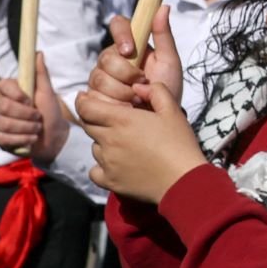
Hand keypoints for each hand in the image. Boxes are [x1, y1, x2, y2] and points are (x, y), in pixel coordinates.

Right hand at [0, 53, 70, 160]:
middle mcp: (1, 105)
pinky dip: (22, 139)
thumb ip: (41, 74)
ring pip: (4, 123)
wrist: (54, 138)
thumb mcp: (47, 92)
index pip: (3, 86)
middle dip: (26, 114)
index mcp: (12, 92)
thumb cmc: (50, 113)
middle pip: (3, 107)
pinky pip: (3, 138)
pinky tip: (31, 139)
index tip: (30, 100)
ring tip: (37, 129)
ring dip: (27, 128)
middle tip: (38, 117)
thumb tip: (38, 53)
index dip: (17, 94)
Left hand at [76, 9, 203, 203]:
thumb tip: (138, 86)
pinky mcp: (109, 181)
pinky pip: (95, 171)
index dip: (83, 101)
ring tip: (124, 145)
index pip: (86, 107)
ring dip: (104, 143)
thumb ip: (155, 91)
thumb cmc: (179, 143)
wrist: (183, 180)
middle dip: (97, 120)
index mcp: (122, 120)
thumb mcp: (173, 110)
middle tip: (114, 122)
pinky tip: (117, 165)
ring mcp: (107, 162)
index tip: (86, 98)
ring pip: (95, 147)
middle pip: (88, 125)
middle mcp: (109, 140)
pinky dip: (102, 167)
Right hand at [81, 12, 183, 113]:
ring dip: (122, 92)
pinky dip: (112, 104)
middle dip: (126, 74)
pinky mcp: (93, 98)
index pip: (118, 25)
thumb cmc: (167, 88)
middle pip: (106, 57)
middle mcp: (111, 59)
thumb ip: (164, 35)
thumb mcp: (170, 62)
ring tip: (137, 98)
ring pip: (98, 78)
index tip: (129, 50)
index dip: (121, 35)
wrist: (160, 118)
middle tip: (143, 84)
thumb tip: (163, 6)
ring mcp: (100, 78)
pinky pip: (93, 97)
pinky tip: (125, 109)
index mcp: (130, 45)